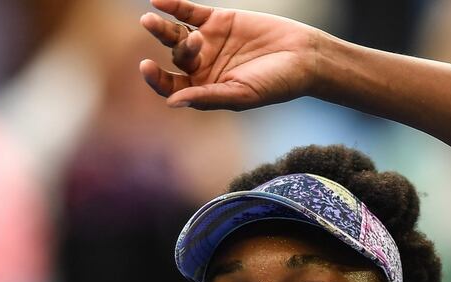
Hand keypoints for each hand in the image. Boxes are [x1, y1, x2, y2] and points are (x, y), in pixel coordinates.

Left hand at [139, 0, 321, 110]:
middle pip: (174, 58)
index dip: (156, 79)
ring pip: (176, 34)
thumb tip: (172, 103)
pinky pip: (189, 12)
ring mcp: (208, 42)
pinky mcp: (218, 19)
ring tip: (149, 20)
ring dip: (161, 28)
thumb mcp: (240, 94)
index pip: (172, 87)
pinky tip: (160, 0)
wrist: (304, 56)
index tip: (146, 67)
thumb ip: (206, 96)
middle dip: (175, 50)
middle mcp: (202, 67)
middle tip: (189, 42)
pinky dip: (174, 5)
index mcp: (205, 89)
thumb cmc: (276, 84)